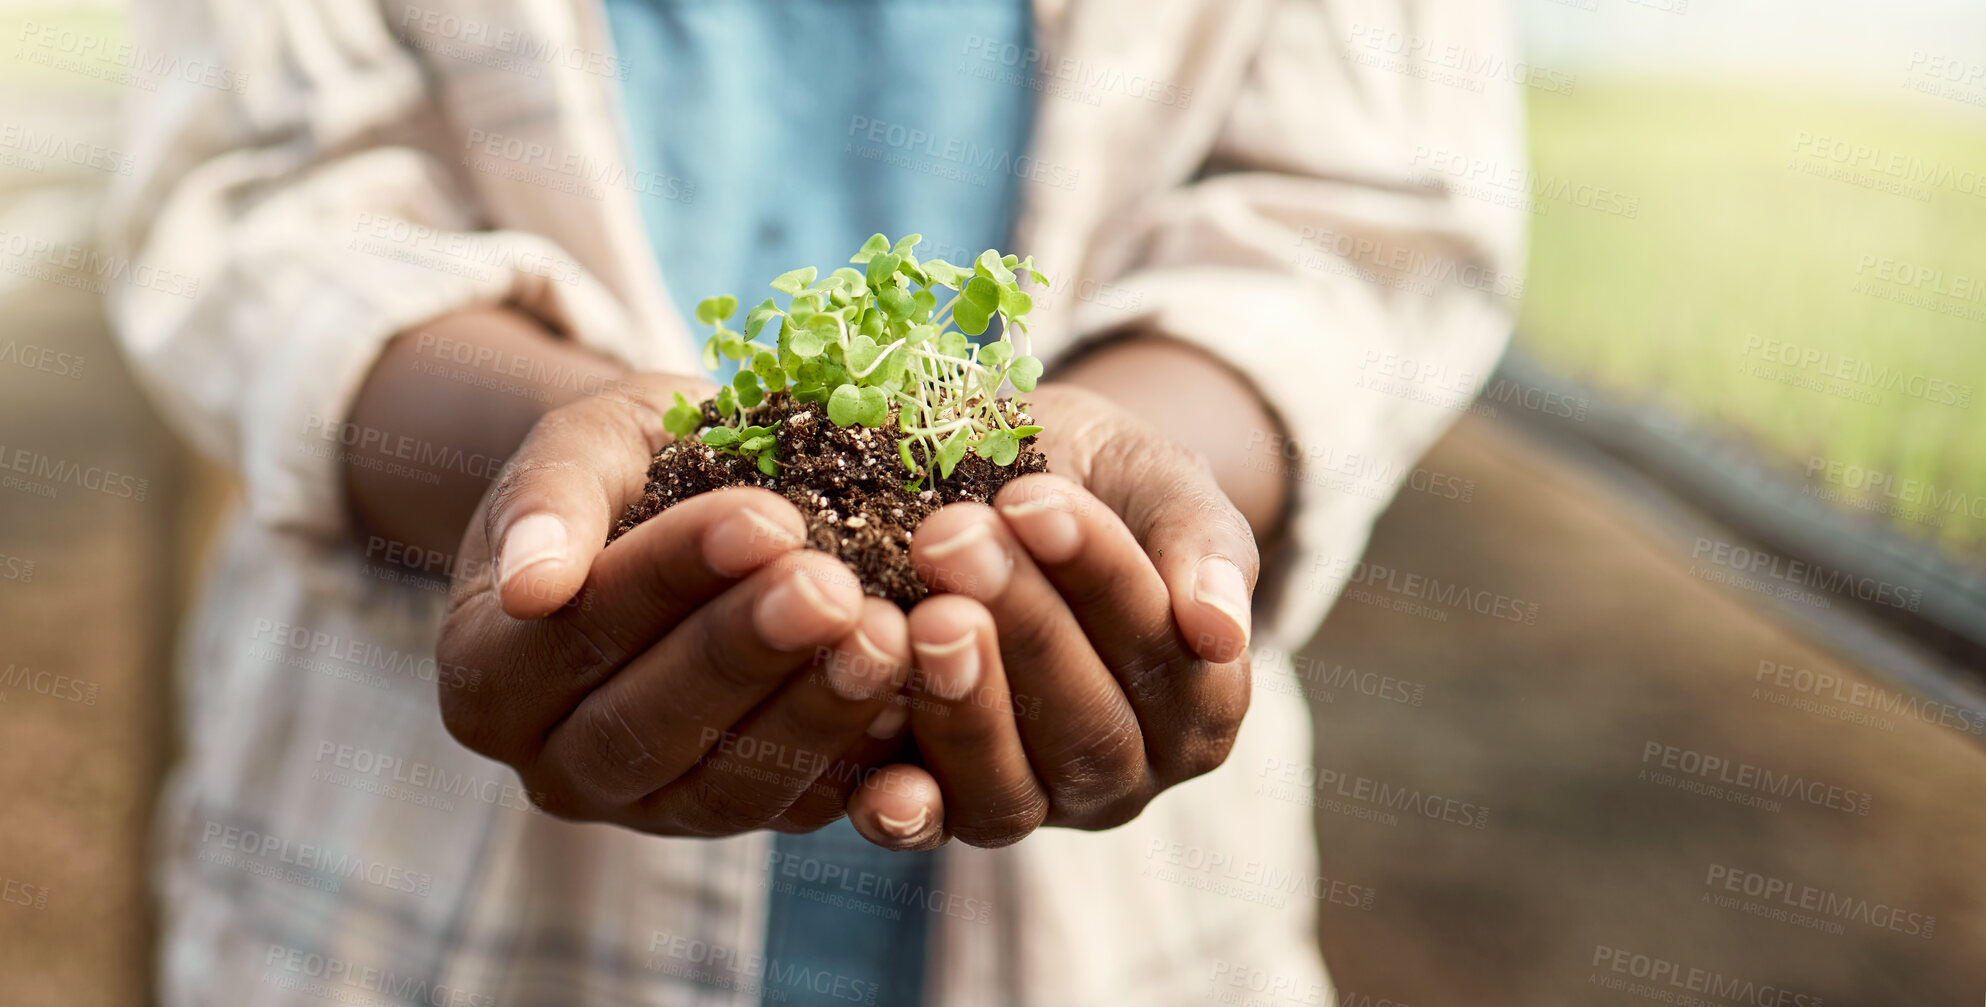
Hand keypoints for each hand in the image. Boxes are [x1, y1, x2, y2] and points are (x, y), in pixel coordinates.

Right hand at [434, 372, 931, 835]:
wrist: (679, 505)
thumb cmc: (623, 466)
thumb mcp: (580, 444)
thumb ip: (548, 500)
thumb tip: (532, 584)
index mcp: (487, 677)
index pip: (578, 633)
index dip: (674, 577)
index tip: (768, 516)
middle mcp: (557, 767)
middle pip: (645, 729)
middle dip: (746, 654)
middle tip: (835, 587)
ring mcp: (651, 809)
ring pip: (728, 787)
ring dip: (814, 714)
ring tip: (891, 634)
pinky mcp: (742, 818)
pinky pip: (801, 810)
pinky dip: (863, 762)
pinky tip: (922, 694)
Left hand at [842, 380, 1259, 849]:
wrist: (1010, 486)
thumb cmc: (1099, 483)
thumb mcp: (1157, 482)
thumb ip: (1201, 545)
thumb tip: (1219, 630)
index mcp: (1203, 702)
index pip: (1167, 656)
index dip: (1101, 580)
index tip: (1032, 501)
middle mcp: (1126, 771)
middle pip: (1088, 729)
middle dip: (1021, 629)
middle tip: (952, 539)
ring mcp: (1037, 802)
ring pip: (1011, 790)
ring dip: (964, 706)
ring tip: (921, 618)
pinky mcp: (948, 812)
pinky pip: (929, 828)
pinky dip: (905, 809)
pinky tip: (877, 781)